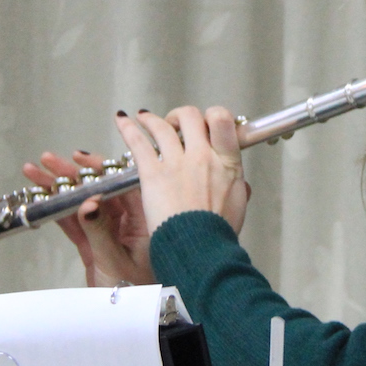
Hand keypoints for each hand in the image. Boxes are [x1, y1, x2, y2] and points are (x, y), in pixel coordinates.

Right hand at [22, 150, 154, 286]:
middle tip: (50, 161)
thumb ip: (99, 231)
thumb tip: (86, 203)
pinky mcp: (94, 246)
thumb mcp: (117, 260)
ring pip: (83, 204)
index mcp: (146, 219)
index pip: (123, 184)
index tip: (80, 159)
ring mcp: (110, 233)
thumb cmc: (138, 292)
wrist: (131, 321)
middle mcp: (129, 222)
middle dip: (73, 175)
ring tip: (36, 173)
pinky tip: (40, 198)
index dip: (101, 168)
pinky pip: (74, 223)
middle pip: (99, 190)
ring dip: (59, 190)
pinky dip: (57, 211)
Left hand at [116, 106, 250, 235]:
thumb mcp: (238, 205)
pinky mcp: (154, 174)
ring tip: (145, 119)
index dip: (213, 115)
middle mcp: (203, 156)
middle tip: (175, 125)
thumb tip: (241, 183)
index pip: (223, 121)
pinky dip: (129, 129)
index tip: (205, 123)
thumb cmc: (218, 233)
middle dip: (181, 117)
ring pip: (162, 126)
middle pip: (191, 117)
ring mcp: (177, 163)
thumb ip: (237, 188)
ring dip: (152, 119)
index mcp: (227, 163)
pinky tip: (123, 122)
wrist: (202, 249)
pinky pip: (138, 142)